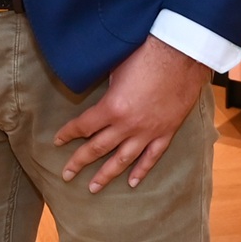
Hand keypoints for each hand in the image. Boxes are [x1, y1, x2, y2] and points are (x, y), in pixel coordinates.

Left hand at [52, 35, 211, 192]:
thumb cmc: (147, 53)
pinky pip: (152, 156)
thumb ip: (105, 88)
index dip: (68, 133)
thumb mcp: (116, 67)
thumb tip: (91, 93)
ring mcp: (148, 131)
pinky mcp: (166, 131)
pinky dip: (142, 170)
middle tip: (67, 174)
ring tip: (93, 188)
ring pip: (123, 159)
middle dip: (79, 162)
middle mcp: (128, 125)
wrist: (183, 54)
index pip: (83, 126)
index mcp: (112, 107)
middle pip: (98, 148)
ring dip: (106, 175)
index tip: (57, 141)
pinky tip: (132, 182)